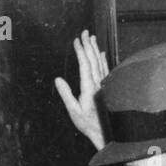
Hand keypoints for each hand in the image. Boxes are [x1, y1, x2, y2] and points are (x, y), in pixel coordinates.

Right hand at [54, 30, 109, 151]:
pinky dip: (104, 61)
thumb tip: (58, 79)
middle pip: (93, 60)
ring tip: (92, 38)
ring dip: (96, 50)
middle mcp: (98, 84)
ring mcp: (104, 86)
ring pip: (100, 63)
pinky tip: (102, 54)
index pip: (84, 65)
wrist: (106, 133)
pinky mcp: (107, 89)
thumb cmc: (87, 124)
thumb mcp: (73, 111)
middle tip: (85, 32)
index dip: (81, 51)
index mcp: (88, 88)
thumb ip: (66, 94)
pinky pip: (106, 71)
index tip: (76, 40)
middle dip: (88, 45)